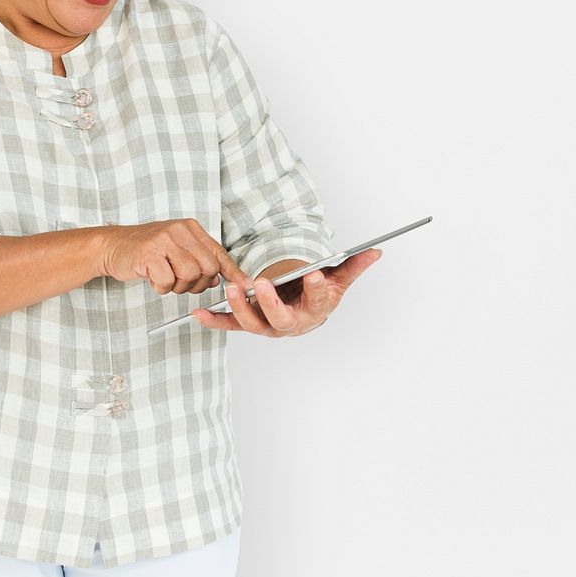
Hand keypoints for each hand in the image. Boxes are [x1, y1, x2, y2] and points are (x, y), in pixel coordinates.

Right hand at [97, 219, 254, 295]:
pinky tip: (151, 277)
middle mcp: (180, 230)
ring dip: (177, 286)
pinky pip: (167, 281)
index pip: (218, 252)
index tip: (246, 285)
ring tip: (164, 277)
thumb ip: (197, 259)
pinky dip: (160, 287)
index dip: (233, 272)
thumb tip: (219, 278)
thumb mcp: (175, 248)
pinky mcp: (149, 252)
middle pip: (207, 268)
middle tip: (179, 282)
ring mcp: (164, 240)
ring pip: (189, 276)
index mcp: (190, 228)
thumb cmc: (146, 251)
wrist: (112, 246)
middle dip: (197, 284)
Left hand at [191, 248, 382, 337]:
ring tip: (229, 290)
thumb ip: (353, 265)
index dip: (315, 287)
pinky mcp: (248, 324)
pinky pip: (230, 325)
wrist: (302, 313)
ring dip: (239, 308)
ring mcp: (267, 326)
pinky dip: (214, 321)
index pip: (317, 299)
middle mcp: (289, 323)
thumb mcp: (337, 280)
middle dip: (270, 303)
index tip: (312, 273)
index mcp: (314, 310)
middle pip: (280, 319)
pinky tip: (199, 313)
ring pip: (253, 323)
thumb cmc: (317, 296)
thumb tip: (376, 251)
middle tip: (261, 285)